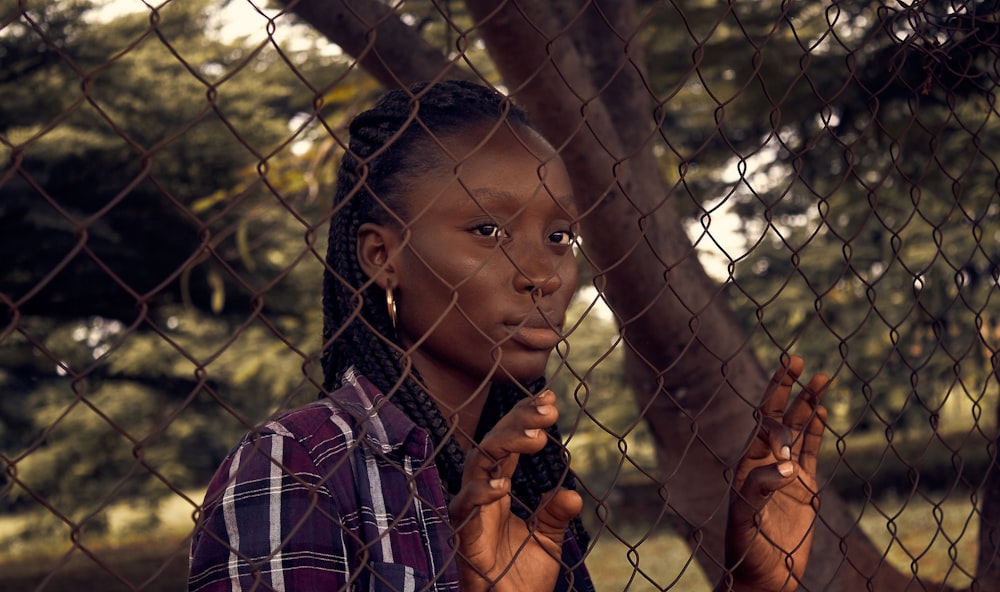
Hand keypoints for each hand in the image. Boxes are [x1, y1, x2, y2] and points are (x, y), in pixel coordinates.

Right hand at [449, 390, 582, 591]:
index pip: (508, 445)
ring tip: (536, 438)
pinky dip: (482, 494)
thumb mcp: (547, 540)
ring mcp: (470, 512)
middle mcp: (481, 494)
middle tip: (547, 409)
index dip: (524, 420)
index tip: (549, 399)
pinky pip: (465, 508)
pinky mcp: (464, 536)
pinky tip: (503, 486)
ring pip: (478, 464)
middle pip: (492, 444)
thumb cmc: (521, 578)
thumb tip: (572, 493)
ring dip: (505, 446)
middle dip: (518, 422)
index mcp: (497, 489)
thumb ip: (555, 514)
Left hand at [724, 355, 829, 591]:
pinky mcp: (804, 487)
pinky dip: (817, 432)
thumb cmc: (746, 546)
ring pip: (800, 430)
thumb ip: (761, 489)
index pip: (763, 419)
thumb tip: (788, 466)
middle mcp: (766, 461)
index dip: (774, 393)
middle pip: (780, 416)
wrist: (764, 575)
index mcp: (748, 462)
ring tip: (823, 378)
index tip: (788, 370)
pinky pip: (812, 452)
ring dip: (809, 405)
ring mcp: (787, 472)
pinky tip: (823, 411)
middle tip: (799, 358)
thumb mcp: (746, 516)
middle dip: (788, 388)